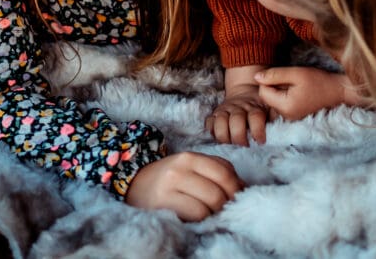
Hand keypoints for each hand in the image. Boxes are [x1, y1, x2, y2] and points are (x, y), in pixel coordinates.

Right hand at [125, 152, 243, 221]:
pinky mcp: (163, 202)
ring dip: (214, 213)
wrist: (133, 184)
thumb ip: (215, 170)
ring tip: (209, 213)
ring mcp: (170, 185)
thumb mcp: (190, 167)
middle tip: (223, 209)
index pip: (224, 171)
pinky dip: (201, 219)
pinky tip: (196, 218)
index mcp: (189, 157)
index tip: (237, 197)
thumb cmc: (168, 178)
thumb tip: (242, 186)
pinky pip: (195, 213)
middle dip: (226, 203)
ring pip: (209, 203)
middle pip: (218, 190)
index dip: (236, 187)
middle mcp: (180, 168)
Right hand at [206, 64, 269, 144]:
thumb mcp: (271, 107)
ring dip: (225, 137)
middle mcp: (238, 107)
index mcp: (254, 106)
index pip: (255, 117)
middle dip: (240, 137)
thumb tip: (283, 130)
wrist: (245, 89)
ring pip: (220, 122)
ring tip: (231, 145)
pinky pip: (209, 123)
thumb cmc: (261, 105)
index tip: (261, 142)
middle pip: (236, 121)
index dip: (258, 131)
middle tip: (245, 146)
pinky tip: (220, 139)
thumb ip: (276, 117)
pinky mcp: (215, 113)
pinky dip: (212, 132)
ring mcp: (225, 110)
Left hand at [254, 66, 355, 120]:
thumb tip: (255, 77)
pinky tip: (298, 92)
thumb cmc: (319, 81)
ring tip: (297, 87)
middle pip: (267, 98)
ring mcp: (290, 118)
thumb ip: (274, 74)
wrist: (338, 91)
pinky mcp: (294, 116)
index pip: (262, 92)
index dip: (269, 80)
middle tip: (292, 81)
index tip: (284, 76)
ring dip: (280, 90)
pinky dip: (286, 96)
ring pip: (273, 100)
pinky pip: (281, 104)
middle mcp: (285, 116)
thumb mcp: (296, 73)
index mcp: (285, 107)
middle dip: (275, 86)